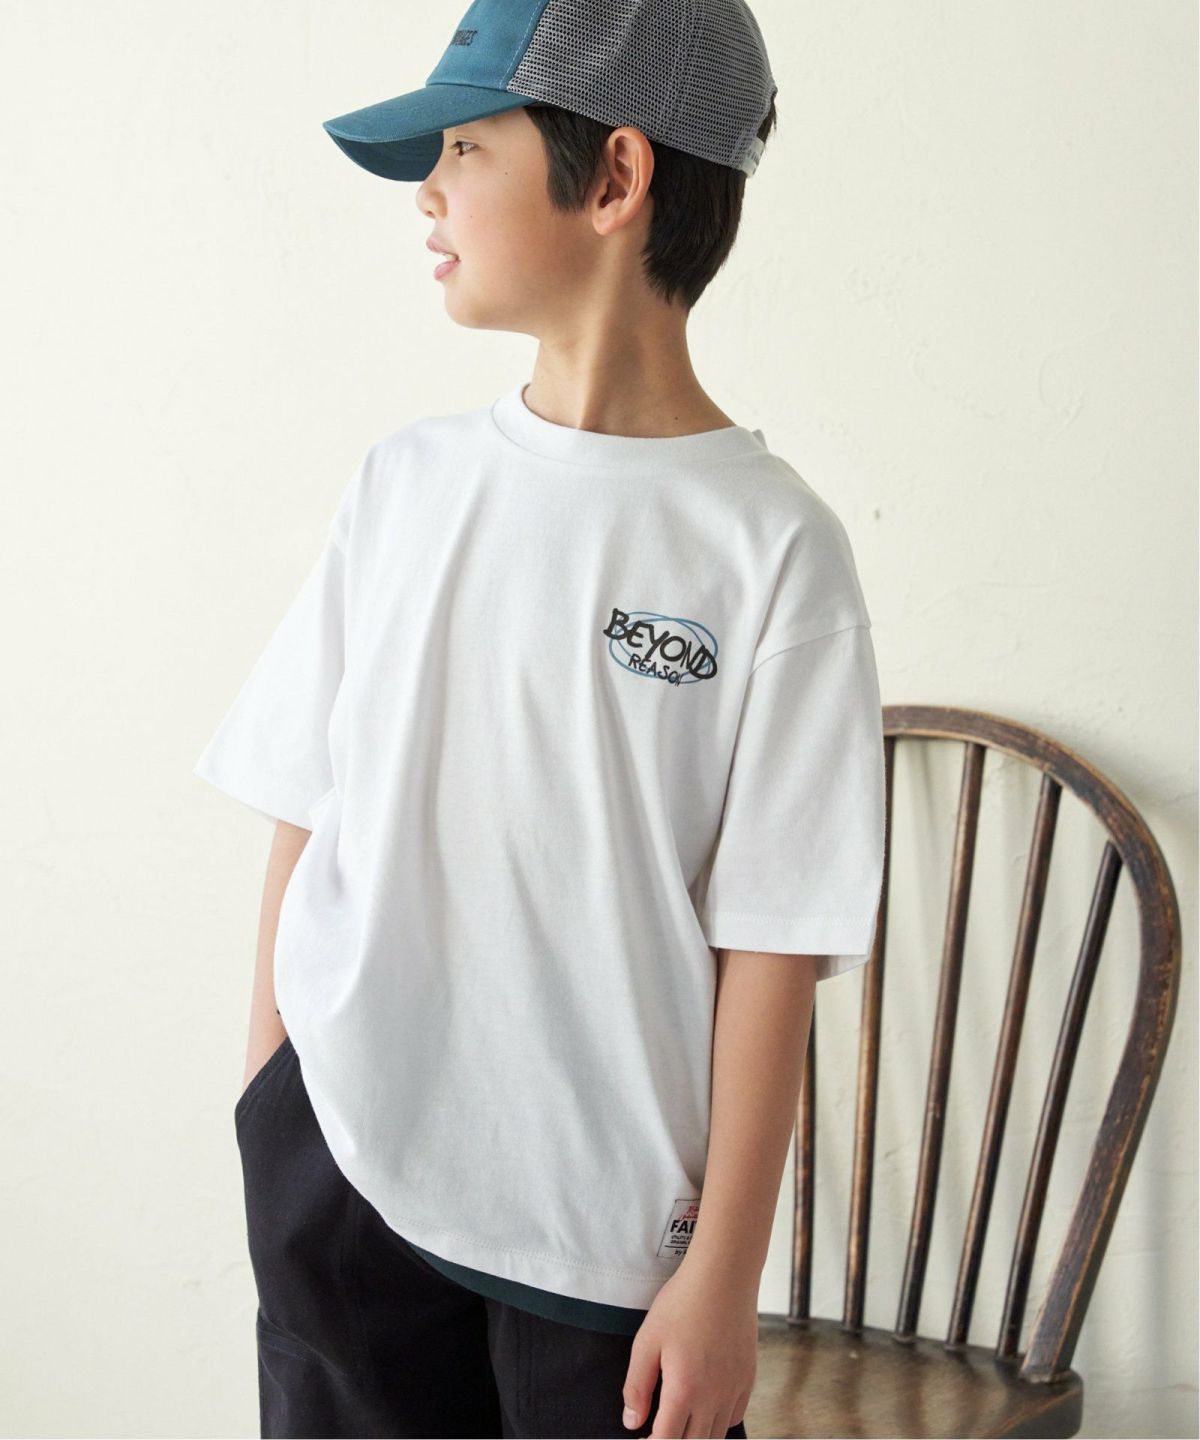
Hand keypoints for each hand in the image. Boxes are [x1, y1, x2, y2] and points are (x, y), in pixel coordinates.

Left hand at [621, 1260, 757, 1437]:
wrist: (724, 1276)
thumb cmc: (683, 1302)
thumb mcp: (647, 1340)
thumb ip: (637, 1386)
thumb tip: (632, 1421)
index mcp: (684, 1390)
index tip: (642, 1438)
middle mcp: (713, 1397)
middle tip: (657, 1429)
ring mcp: (734, 1388)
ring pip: (715, 1434)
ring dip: (695, 1436)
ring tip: (679, 1421)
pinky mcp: (748, 1377)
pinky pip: (734, 1416)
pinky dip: (718, 1422)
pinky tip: (704, 1407)